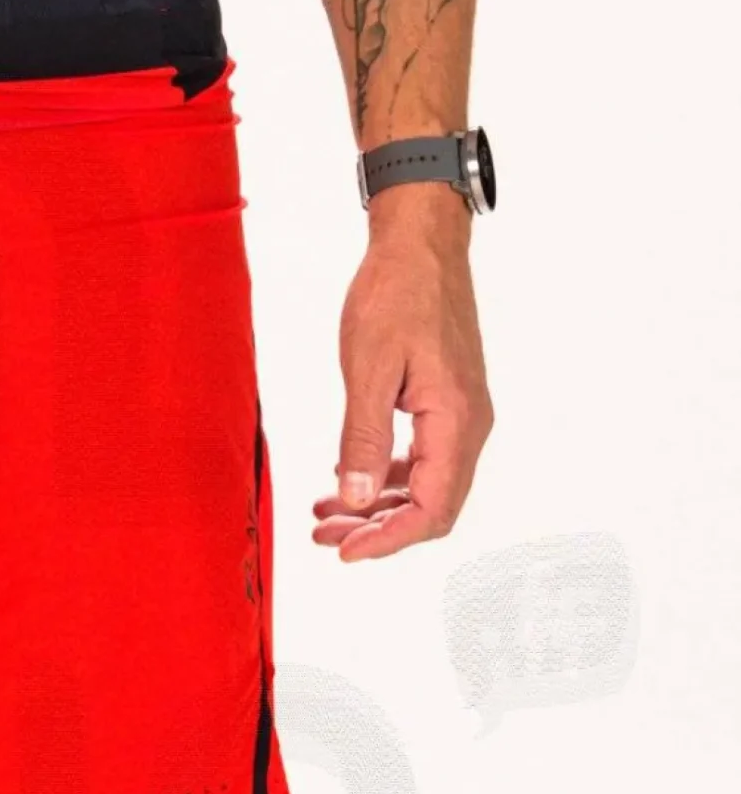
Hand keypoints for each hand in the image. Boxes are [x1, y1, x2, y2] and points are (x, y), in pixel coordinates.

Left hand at [313, 191, 492, 561]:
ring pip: (425, 486)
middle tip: (324, 537)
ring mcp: (460, 414)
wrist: (421, 241)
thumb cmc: (396, 293)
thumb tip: (354, 499)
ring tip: (325, 515)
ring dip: (376, 507)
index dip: (389, 541)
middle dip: (377, 531)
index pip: (432, 509)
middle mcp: (469, 425)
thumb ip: (362, 439)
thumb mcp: (369, 369)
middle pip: (431, 507)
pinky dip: (384, 476)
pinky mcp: (446, 403)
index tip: (344, 551)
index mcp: (456, 422)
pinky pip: (421, 458)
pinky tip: (346, 477)